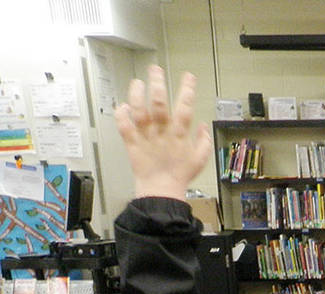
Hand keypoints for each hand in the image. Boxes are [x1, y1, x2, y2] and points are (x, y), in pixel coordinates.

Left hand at [116, 66, 211, 200]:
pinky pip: (124, 126)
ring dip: (136, 95)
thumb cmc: (180, 177)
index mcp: (180, 135)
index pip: (185, 107)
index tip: (188, 77)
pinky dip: (121, 115)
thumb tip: (204, 126)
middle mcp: (162, 132)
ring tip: (137, 82)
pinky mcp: (132, 144)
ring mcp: (146, 137)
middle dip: (157, 84)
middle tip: (155, 70)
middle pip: (159, 103)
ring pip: (139, 111)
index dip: (187, 90)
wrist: (162, 193)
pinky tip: (122, 106)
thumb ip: (203, 141)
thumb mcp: (200, 160)